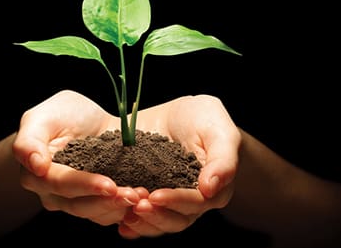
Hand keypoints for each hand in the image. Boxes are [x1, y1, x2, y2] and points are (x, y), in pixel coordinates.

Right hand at [13, 90, 140, 224]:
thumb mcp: (42, 116)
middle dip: (108, 201)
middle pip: (80, 205)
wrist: (87, 123)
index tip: (109, 184)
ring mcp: (76, 203)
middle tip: (134, 194)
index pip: (61, 184)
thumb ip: (30, 140)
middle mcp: (54, 195)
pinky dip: (128, 210)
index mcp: (38, 174)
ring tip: (143, 196)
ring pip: (97, 214)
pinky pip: (111, 215)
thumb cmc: (62, 116)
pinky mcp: (98, 205)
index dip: (85, 185)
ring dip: (121, 207)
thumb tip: (35, 165)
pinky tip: (144, 200)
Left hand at [117, 95, 240, 238]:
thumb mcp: (218, 130)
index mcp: (210, 189)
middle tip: (137, 204)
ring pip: (155, 223)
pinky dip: (127, 221)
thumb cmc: (204, 119)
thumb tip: (210, 189)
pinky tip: (117, 220)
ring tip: (124, 210)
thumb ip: (222, 159)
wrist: (176, 115)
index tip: (157, 196)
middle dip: (155, 215)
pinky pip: (137, 217)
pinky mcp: (144, 196)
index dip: (176, 201)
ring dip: (140, 221)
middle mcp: (188, 202)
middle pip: (174, 219)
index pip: (195, 202)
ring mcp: (165, 201)